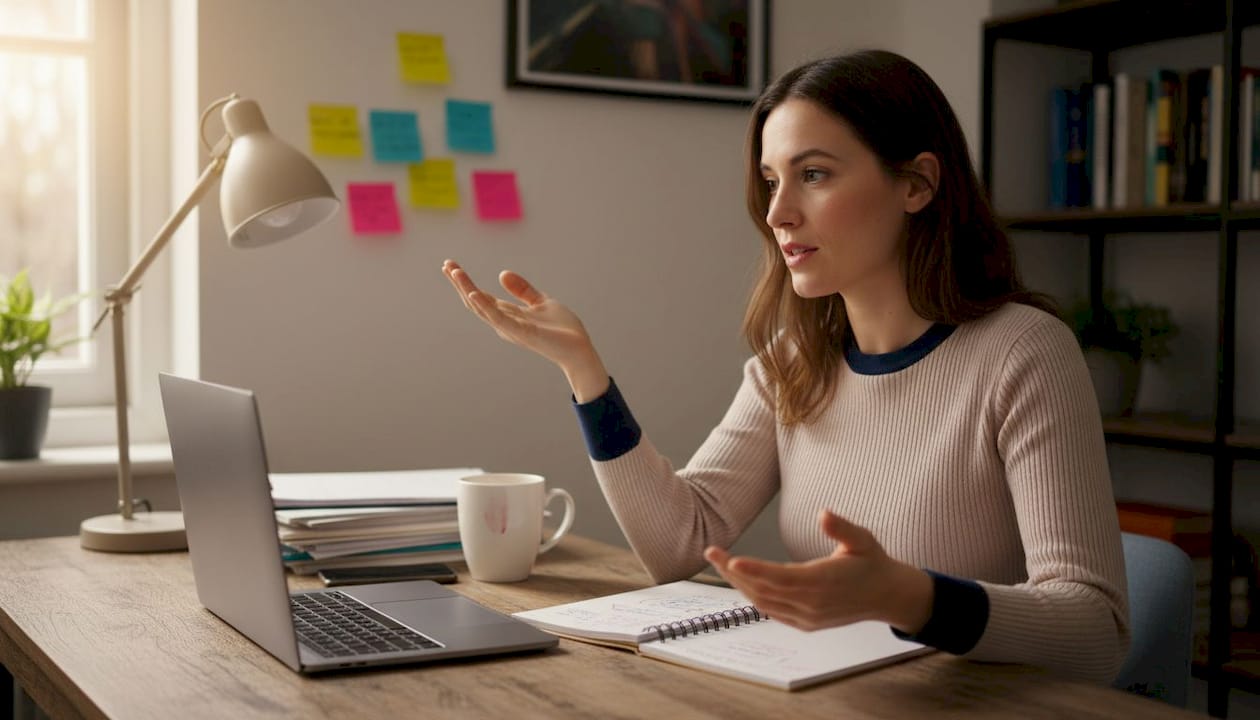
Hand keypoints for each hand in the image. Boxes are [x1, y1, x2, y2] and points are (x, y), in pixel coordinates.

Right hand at [442, 260, 609, 400]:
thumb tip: (501, 273)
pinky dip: (485, 307)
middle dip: (460, 283)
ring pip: (482, 308)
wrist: (580, 349)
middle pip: (475, 302)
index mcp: (509, 315)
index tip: (451, 266)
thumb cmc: (562, 330)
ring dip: (467, 289)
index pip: (481, 297)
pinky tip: (474, 293)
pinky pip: (499, 319)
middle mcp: (505, 323)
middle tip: (446, 264)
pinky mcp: (523, 333)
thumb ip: (522, 290)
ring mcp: (512, 329)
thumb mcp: (541, 302)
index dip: (465, 282)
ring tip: (455, 271)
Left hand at [703, 510, 932, 632]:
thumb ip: (842, 527)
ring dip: (739, 584)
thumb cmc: (872, 563)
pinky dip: (754, 597)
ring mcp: (807, 617)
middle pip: (763, 590)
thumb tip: (824, 514)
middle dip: (734, 572)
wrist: (887, 596)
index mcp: (823, 582)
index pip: (780, 578)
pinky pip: (772, 612)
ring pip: (764, 602)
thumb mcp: (862, 539)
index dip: (753, 570)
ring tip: (721, 563)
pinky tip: (741, 582)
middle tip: (712, 553)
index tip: (731, 560)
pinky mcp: (806, 623)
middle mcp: (811, 603)